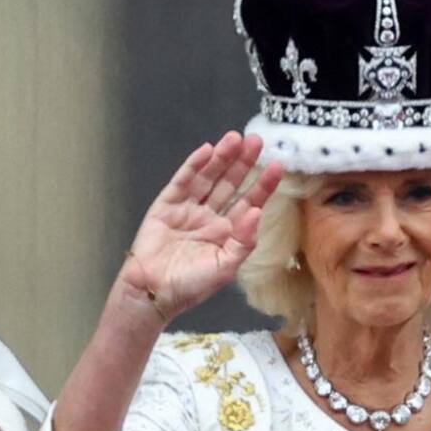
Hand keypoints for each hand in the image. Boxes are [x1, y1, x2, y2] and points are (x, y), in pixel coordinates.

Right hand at [117, 132, 283, 318]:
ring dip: (221, 158)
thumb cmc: (190, 286)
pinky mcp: (166, 205)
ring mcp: (188, 209)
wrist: (153, 292)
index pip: (249, 202)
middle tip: (257, 140)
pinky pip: (182, 182)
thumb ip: (243, 241)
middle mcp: (210, 216)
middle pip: (230, 183)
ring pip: (208, 178)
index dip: (263, 184)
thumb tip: (256, 212)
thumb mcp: (225, 267)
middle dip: (243, 162)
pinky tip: (206, 151)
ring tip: (235, 138)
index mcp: (227, 232)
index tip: (277, 165)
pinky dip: (193, 166)